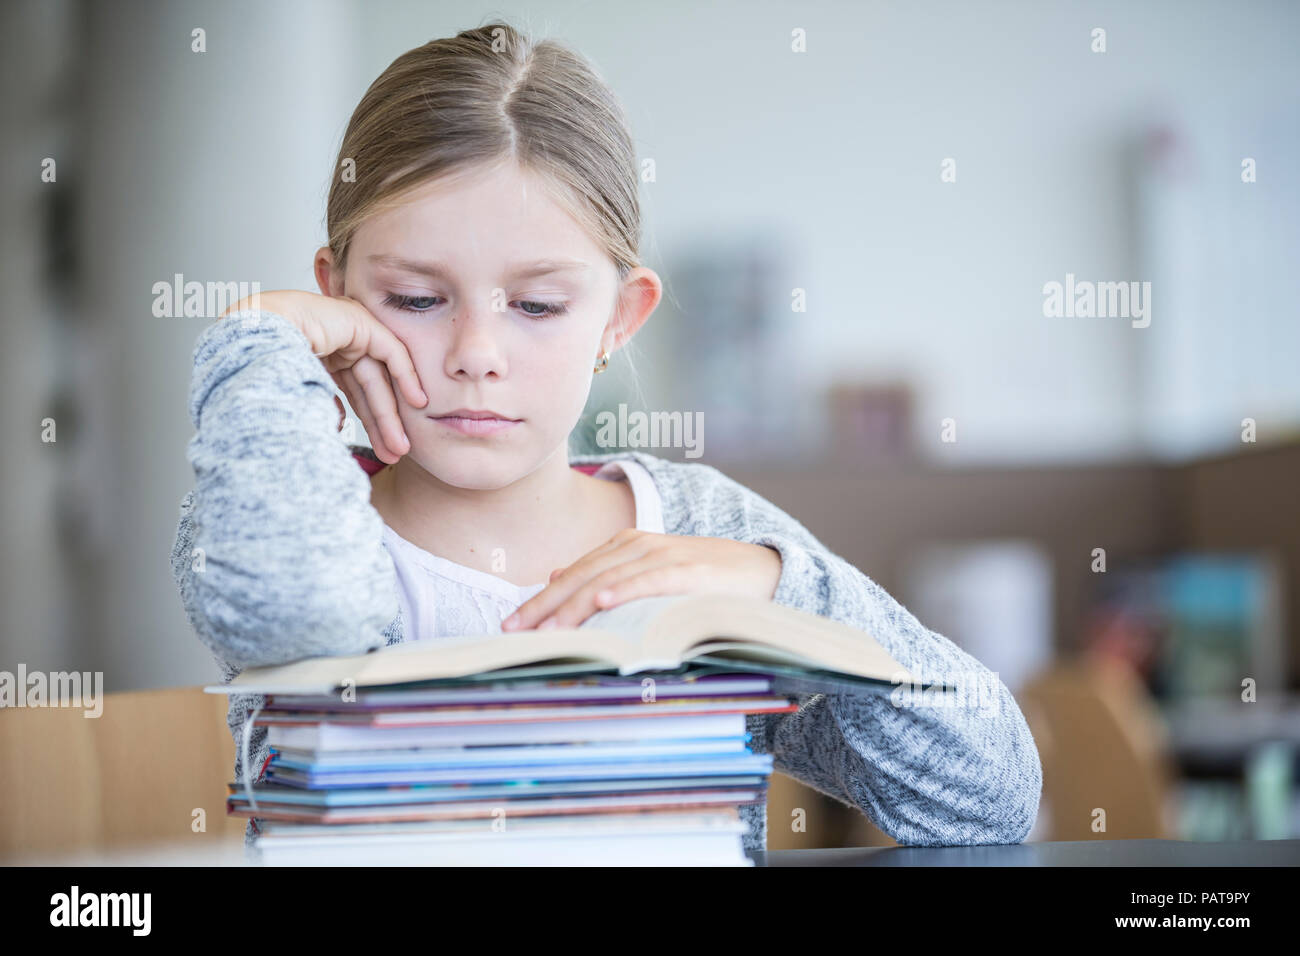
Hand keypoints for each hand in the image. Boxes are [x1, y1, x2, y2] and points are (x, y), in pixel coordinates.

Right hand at [223, 290, 427, 463]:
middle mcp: (335, 341)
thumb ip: (321, 403)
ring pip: (379, 377)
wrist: (252, 340)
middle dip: (382, 424)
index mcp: (318, 355)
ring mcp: (346, 328)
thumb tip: (338, 423)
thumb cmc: (261, 367)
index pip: (351, 392)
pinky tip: (418, 402)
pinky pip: (392, 351)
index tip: (381, 450)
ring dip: (392, 412)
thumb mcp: (299, 393)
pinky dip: (406, 376)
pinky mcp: (360, 320)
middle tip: (396, 453)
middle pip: (368, 388)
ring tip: (402, 445)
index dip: (368, 421)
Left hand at [501, 529, 782, 630]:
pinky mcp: (688, 570)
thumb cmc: (701, 581)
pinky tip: (602, 603)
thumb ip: (607, 574)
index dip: (540, 599)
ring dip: (575, 605)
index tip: (510, 625)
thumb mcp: (649, 573)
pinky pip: (648, 579)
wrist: (762, 570)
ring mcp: (663, 555)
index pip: (573, 573)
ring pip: (608, 579)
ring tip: (548, 630)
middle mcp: (639, 545)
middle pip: (581, 575)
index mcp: (626, 545)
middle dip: (545, 605)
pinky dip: (624, 590)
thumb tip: (558, 578)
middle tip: (514, 631)